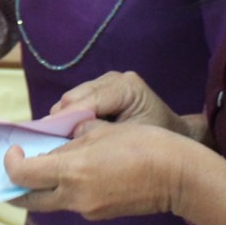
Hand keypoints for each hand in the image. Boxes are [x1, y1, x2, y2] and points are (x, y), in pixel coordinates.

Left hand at [4, 121, 190, 219]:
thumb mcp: (100, 132)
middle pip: (30, 200)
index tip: (15, 150)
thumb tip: (58, 145)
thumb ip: (71, 140)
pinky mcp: (100, 214)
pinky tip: (74, 174)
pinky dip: (65, 189)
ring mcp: (87, 209)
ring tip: (44, 167)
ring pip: (51, 202)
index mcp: (71, 171)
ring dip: (42, 187)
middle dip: (15, 188)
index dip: (12, 163)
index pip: (22, 175)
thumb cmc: (141, 144)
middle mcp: (74, 196)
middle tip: (12, 171)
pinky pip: (72, 202)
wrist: (176, 175)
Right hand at [50, 71, 187, 136]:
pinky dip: (70, 119)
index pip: (86, 100)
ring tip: (62, 143)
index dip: (66, 120)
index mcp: (126, 87)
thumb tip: (68, 135)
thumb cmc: (158, 143)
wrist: (177, 137)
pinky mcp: (99, 90)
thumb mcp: (131, 141)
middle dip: (62, 121)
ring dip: (64, 121)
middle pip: (73, 97)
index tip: (48, 139)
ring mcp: (105, 82)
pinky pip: (75, 103)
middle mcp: (113, 79)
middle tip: (54, 146)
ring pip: (70, 99)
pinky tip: (71, 136)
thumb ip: (102, 134)